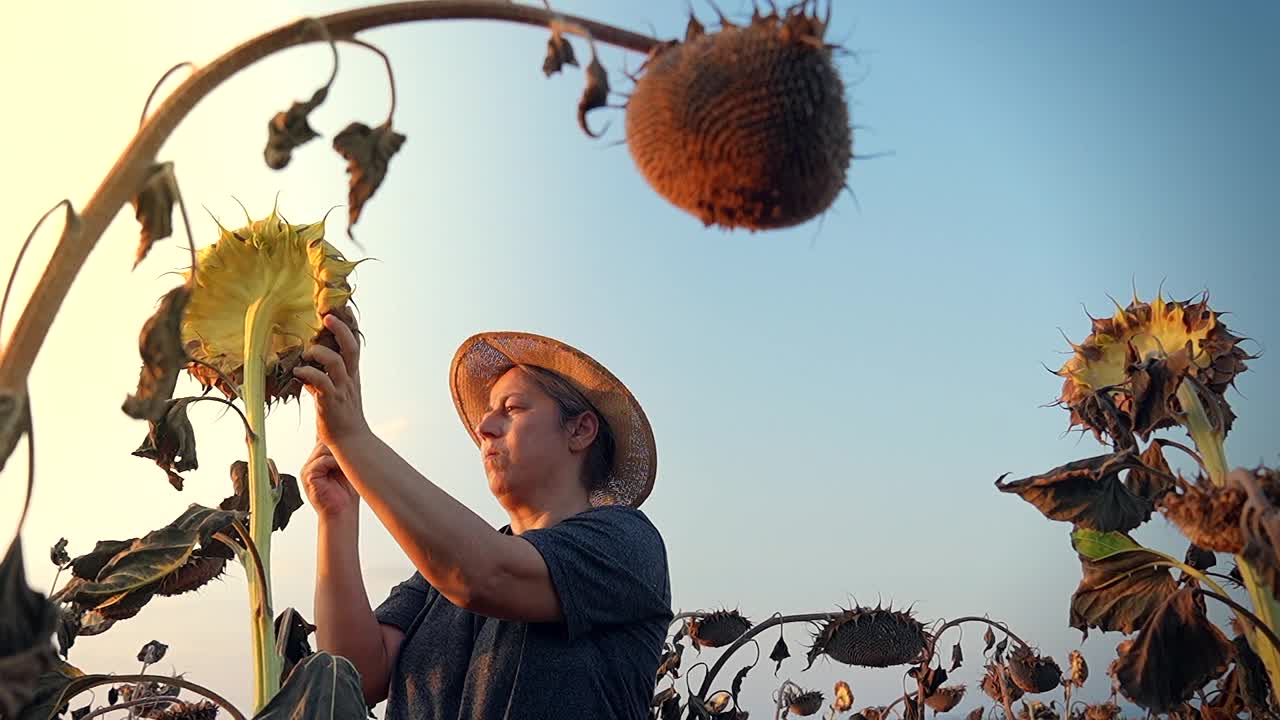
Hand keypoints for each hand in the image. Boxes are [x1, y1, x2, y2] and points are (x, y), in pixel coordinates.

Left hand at [294, 313, 369, 447]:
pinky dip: (308, 373)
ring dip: (318, 353)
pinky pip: (320, 382)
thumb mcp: (334, 392)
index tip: (342, 309)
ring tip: (306, 353)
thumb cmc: (340, 417)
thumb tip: (305, 370)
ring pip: (335, 362)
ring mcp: (341, 388)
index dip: (350, 326)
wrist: (351, 440)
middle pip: (351, 347)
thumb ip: (321, 379)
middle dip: (340, 329)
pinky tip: (298, 372)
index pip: (355, 344)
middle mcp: (349, 378)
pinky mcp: (330, 401)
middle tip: (327, 316)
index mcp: (352, 374)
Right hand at [300, 441, 359, 518]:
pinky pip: (321, 461)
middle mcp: (312, 463)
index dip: (334, 434)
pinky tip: (342, 469)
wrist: (342, 512)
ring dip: (338, 454)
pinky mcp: (308, 476)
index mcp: (319, 460)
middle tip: (354, 448)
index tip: (347, 429)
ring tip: (349, 463)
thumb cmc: (347, 493)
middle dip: (340, 444)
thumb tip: (355, 435)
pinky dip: (334, 463)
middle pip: (323, 442)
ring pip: (322, 449)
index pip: (323, 439)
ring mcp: (308, 469)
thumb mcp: (347, 468)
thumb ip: (345, 453)